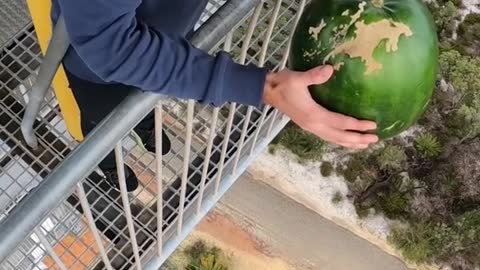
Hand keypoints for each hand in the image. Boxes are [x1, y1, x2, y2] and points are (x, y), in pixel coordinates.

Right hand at [262, 65, 378, 148]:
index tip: (372, 125)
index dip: (357, 125)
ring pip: (333, 139)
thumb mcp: (298, 78)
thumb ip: (314, 75)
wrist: (267, 91)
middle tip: (374, 140)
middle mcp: (313, 125)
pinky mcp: (308, 125)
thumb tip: (330, 69)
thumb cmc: (283, 83)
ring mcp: (310, 127)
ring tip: (364, 144)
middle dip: (357, 139)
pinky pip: (327, 136)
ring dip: (349, 142)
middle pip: (339, 137)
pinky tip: (345, 138)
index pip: (341, 123)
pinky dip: (339, 139)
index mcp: (313, 115)